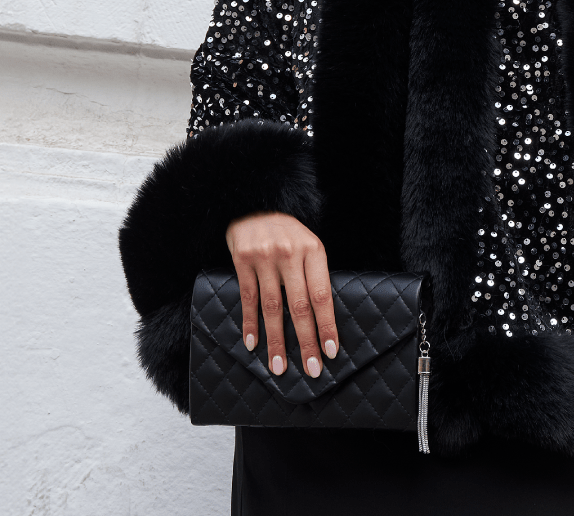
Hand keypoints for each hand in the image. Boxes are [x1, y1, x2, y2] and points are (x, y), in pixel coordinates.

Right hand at [225, 211, 337, 377]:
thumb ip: (314, 274)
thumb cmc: (288, 231)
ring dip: (276, 341)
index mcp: (313, 250)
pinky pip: (248, 298)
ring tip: (279, 367)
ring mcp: (265, 257)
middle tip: (311, 369)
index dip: (326, 325)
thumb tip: (322, 319)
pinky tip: (253, 344)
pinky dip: (250, 324)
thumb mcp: (308, 244)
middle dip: (306, 341)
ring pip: (272, 307)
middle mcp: (290, 254)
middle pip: (299, 306)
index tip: (330, 351)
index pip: (322, 295)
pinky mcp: (243, 259)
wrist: (255, 203)